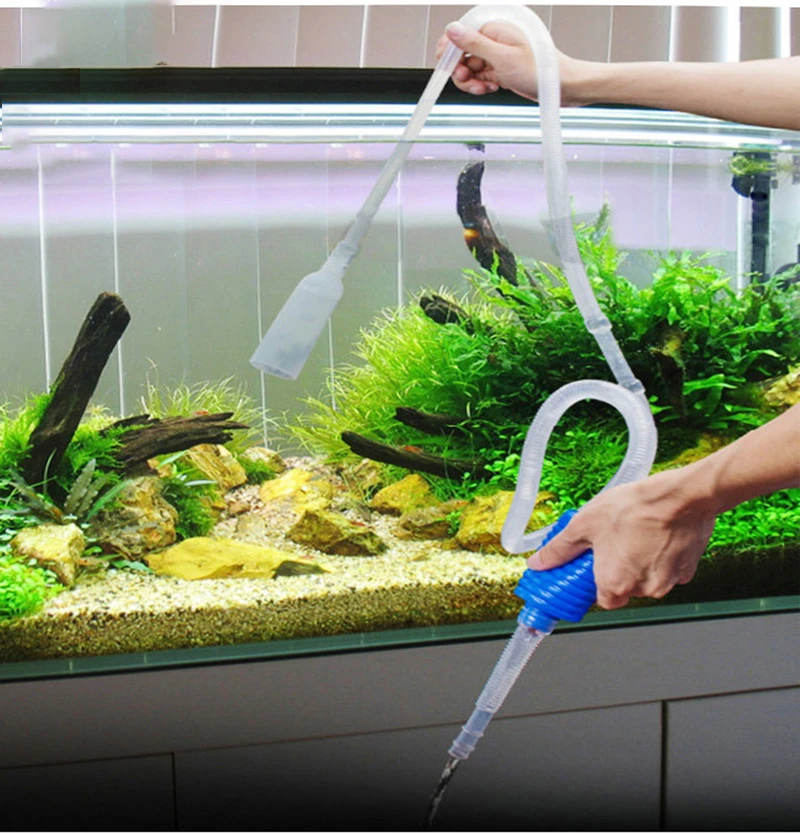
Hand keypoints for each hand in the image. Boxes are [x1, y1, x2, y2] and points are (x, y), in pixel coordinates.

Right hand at [435, 19, 582, 104]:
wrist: (560, 85)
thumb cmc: (540, 69)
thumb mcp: (503, 57)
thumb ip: (475, 44)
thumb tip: (452, 30)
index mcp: (494, 28)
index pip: (460, 34)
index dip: (450, 52)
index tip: (444, 68)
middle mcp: (494, 39)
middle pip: (462, 53)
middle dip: (461, 71)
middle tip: (469, 82)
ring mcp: (496, 54)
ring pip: (470, 68)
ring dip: (472, 81)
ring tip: (484, 88)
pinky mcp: (500, 68)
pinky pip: (481, 76)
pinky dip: (481, 84)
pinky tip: (491, 87)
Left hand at [527, 469, 715, 608]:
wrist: (680, 496)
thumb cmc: (634, 508)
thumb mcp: (583, 524)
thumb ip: (559, 549)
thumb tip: (539, 563)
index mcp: (615, 583)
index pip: (602, 599)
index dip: (596, 581)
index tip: (593, 567)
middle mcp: (643, 588)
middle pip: (625, 588)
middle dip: (618, 568)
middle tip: (613, 542)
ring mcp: (669, 580)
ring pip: (647, 577)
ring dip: (639, 561)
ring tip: (633, 532)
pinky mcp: (688, 568)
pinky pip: (669, 568)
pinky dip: (661, 555)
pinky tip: (654, 533)